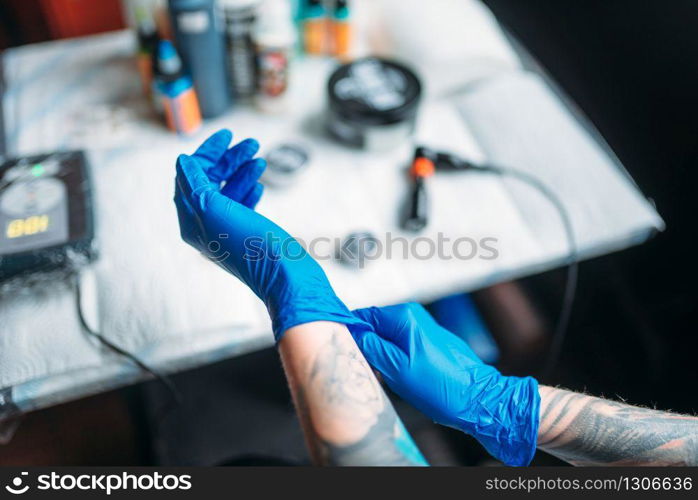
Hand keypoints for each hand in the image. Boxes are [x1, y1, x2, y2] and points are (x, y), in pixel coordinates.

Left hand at [174, 129, 368, 340]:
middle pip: (210, 181)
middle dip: (229, 160)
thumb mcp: (216, 208)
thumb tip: (183, 162)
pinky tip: (260, 184)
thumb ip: (195, 184)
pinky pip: (243, 205)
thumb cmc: (251, 244)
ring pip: (229, 191)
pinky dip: (250, 190)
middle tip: (251, 144)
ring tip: (260, 159)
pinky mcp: (247, 235)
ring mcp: (227, 231)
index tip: (228, 136)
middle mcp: (205, 227)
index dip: (207, 153)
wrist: (285, 274)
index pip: (190, 177)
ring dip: (242, 171)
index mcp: (192, 221)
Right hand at [351, 303, 539, 465]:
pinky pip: (400, 345)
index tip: (347, 352)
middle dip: (367, 347)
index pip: (362, 315)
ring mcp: (422, 328)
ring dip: (380, 356)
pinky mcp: (428, 342)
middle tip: (371, 370)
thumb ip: (371, 346)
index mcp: (403, 315)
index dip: (351, 333)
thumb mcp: (396, 368)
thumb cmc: (439, 386)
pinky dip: (393, 359)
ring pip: (386, 338)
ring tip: (387, 377)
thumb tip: (351, 332)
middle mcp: (413, 315)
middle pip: (374, 326)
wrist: (477, 399)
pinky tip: (399, 377)